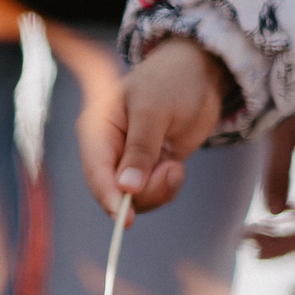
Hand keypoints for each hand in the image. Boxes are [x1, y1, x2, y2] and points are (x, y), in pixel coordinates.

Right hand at [78, 35, 232, 217]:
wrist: (199, 74)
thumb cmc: (170, 82)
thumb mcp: (154, 111)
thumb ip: (141, 149)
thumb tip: (126, 187)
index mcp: (96, 129)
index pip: (96, 171)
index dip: (109, 197)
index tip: (126, 219)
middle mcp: (106, 149)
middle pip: (114, 191)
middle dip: (144, 191)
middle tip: (173, 170)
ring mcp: (126, 161)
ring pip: (134, 197)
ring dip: (160, 188)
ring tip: (176, 164)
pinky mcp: (147, 169)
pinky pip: (152, 193)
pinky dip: (168, 187)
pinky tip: (177, 165)